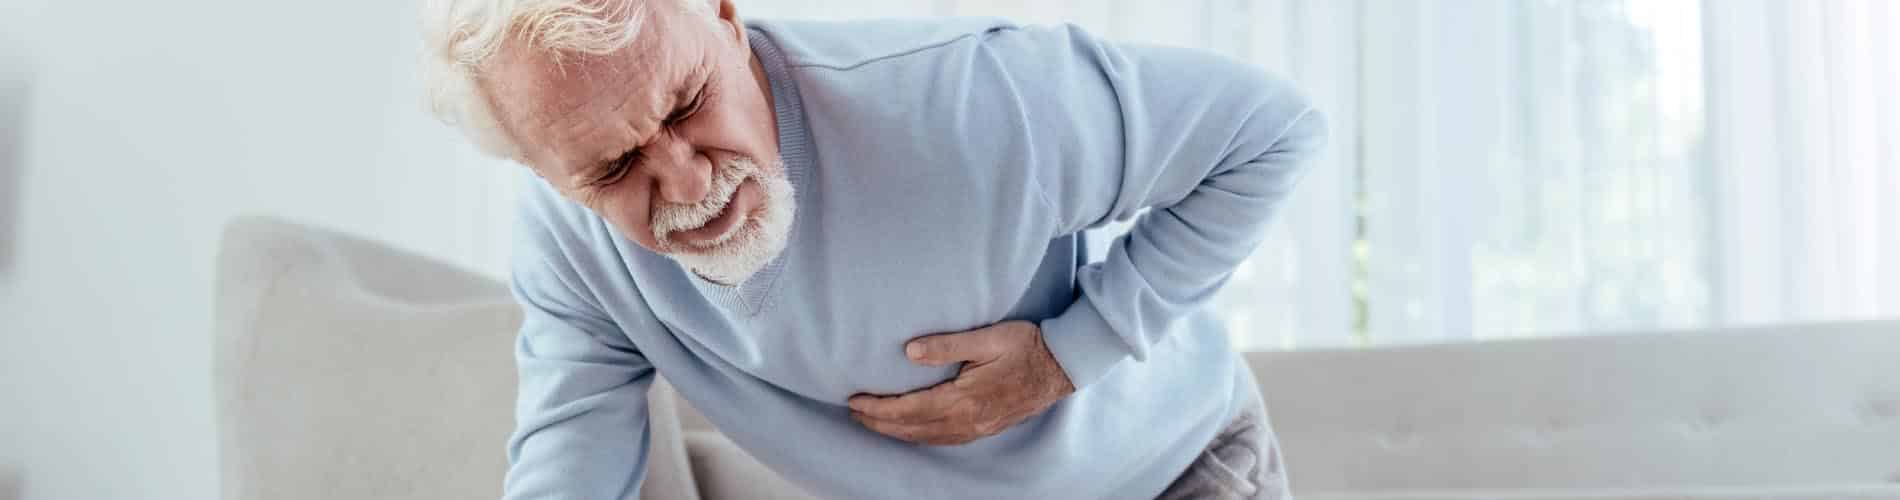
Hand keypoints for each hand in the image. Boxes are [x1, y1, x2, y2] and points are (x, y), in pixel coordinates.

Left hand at [847, 321, 1075, 445]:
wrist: (1062, 366)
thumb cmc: (1026, 346)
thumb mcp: (988, 337)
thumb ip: (947, 344)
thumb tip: (909, 352)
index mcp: (964, 399)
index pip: (910, 408)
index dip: (879, 407)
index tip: (855, 400)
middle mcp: (968, 420)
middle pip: (912, 428)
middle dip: (880, 423)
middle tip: (854, 413)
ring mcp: (977, 428)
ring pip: (926, 437)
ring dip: (896, 432)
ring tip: (874, 422)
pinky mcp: (984, 428)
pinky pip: (943, 439)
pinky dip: (919, 436)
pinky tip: (912, 430)